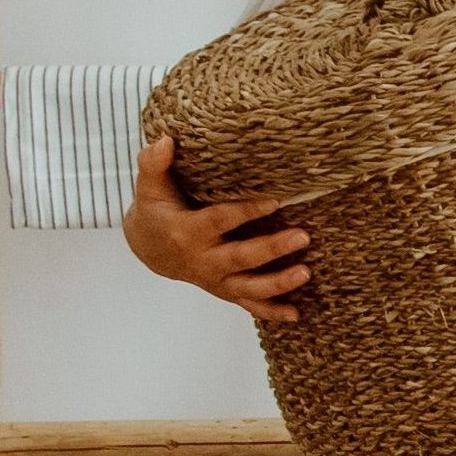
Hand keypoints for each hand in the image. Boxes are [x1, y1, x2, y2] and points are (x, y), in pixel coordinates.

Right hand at [123, 134, 307, 310]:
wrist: (151, 248)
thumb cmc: (156, 210)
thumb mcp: (149, 186)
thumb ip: (153, 163)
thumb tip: (164, 141)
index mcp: (187, 232)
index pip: (220, 220)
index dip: (246, 212)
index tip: (275, 200)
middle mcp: (203, 260)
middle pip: (240, 257)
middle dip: (272, 249)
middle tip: (303, 236)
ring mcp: (215, 279)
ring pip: (249, 287)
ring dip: (278, 283)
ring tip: (306, 273)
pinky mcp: (224, 291)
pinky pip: (248, 305)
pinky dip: (271, 312)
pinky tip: (296, 315)